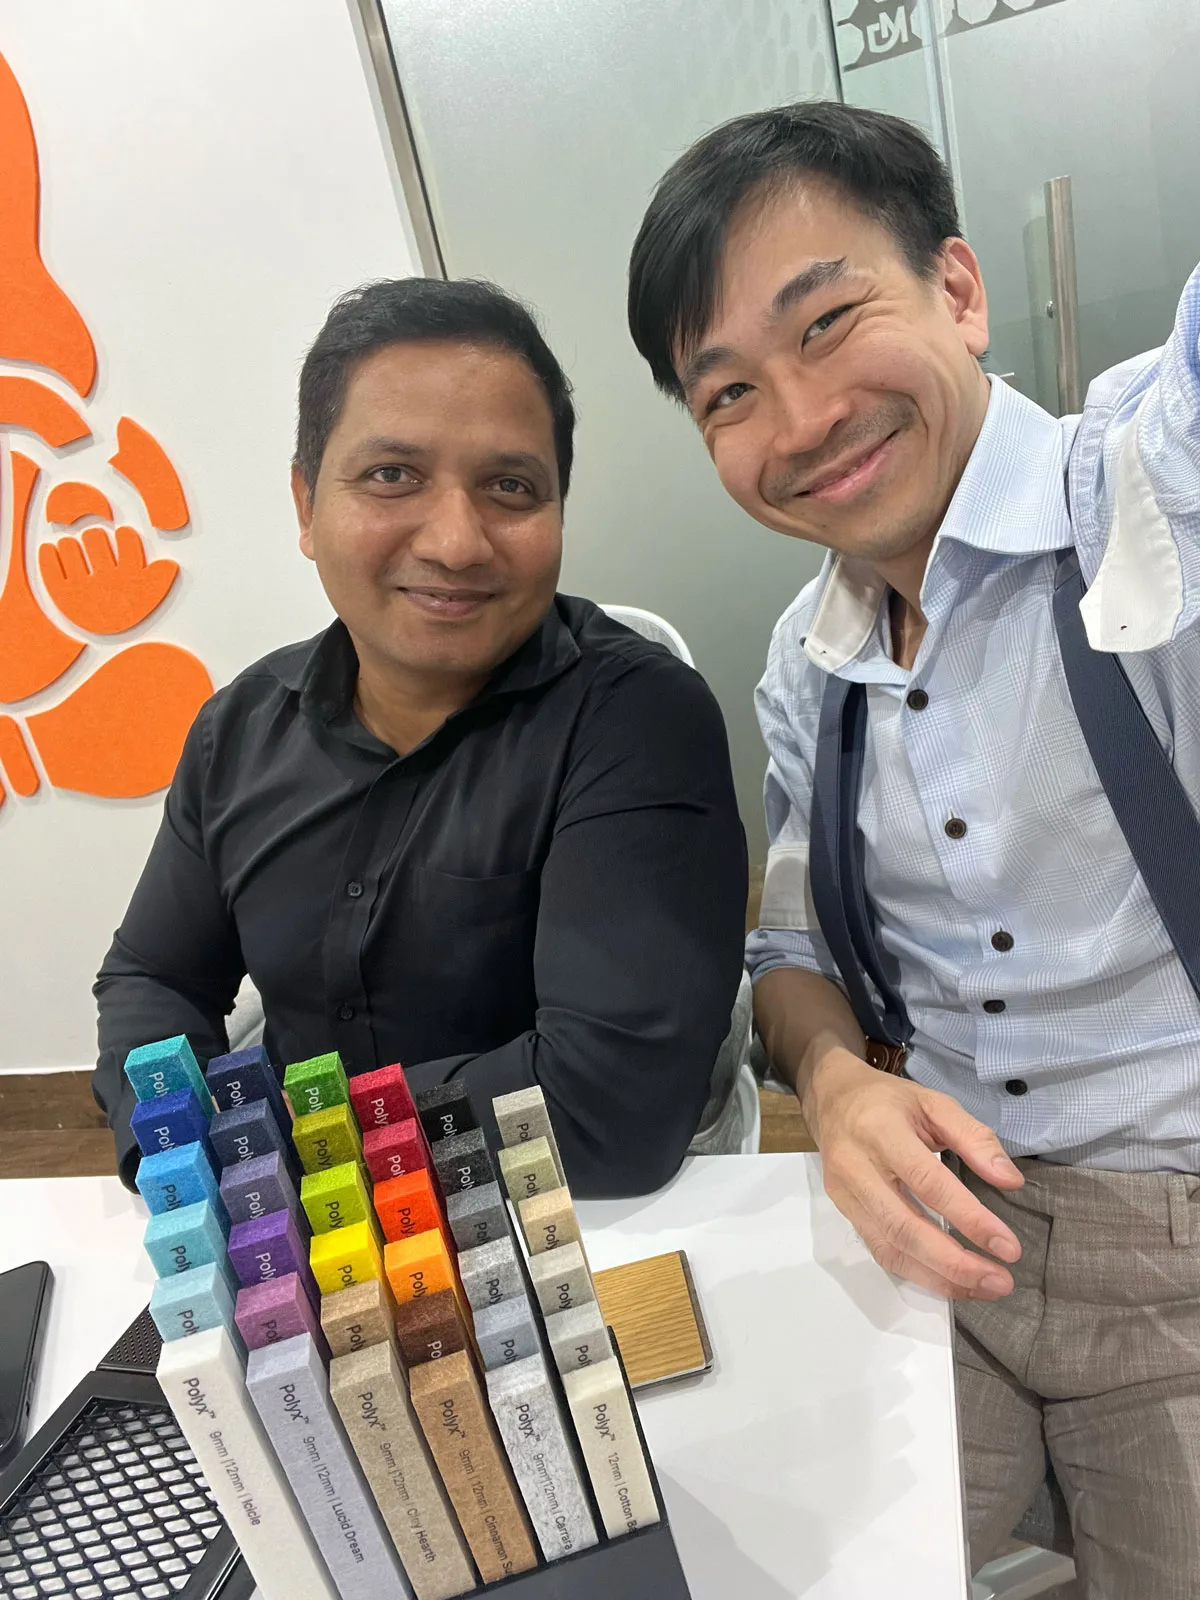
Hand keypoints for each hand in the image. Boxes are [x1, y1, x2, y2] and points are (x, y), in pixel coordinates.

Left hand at [40, 525, 177, 634]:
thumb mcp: (152, 600)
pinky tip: (48, 549)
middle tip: (94, 542)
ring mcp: (83, 585)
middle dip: (95, 538)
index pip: (126, 540)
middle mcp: (108, 578)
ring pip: (71, 547)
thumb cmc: (131, 619)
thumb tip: (169, 564)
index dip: (124, 536)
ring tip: (71, 547)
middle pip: (95, 538)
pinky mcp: (62, 595)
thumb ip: (160, 579)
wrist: (112, 651)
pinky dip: (48, 556)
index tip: (122, 536)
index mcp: (131, 577)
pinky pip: (50, 567)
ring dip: (71, 545)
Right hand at [804, 1048, 1024, 1299]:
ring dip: (939, 1277)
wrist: (832, 1098)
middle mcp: (857, 1167)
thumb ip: (974, 1137)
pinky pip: (880, 1251)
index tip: (1008, 1247)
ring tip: (983, 1288)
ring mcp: (845, 1194)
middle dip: (955, 1262)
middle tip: (1000, 1281)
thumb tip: (1011, 1180)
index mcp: (881, 1131)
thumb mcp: (934, 1102)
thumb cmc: (889, 1101)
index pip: (928, 1183)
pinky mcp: (843, 1212)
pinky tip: (950, 1280)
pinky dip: (918, 1273)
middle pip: (904, 1227)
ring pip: (890, 1248)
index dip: (969, 1218)